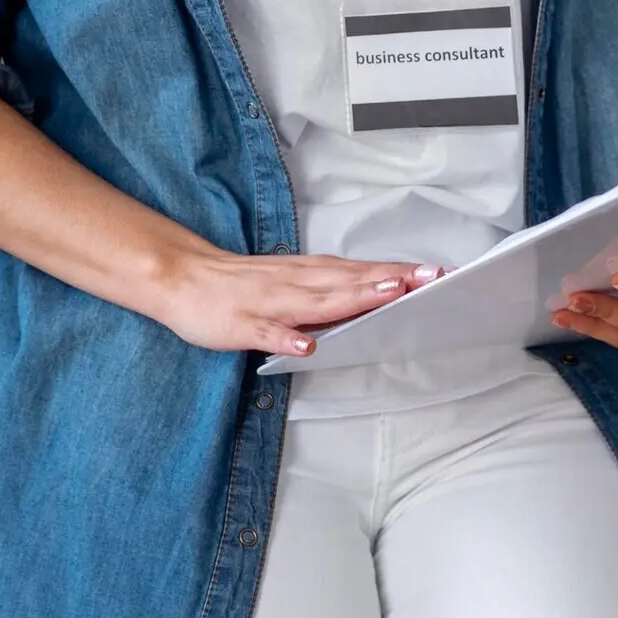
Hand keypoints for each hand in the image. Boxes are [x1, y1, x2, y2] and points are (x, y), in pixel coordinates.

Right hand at [154, 244, 444, 355]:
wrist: (181, 277)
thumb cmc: (240, 285)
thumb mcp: (290, 284)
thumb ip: (327, 293)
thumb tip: (371, 300)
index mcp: (307, 275)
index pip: (359, 271)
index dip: (397, 272)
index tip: (435, 273)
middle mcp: (294, 282)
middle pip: (349, 280)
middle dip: (390, 280)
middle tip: (430, 278)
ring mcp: (268, 302)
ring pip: (316, 300)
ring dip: (352, 298)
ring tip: (387, 297)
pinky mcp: (241, 323)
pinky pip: (267, 332)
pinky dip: (286, 337)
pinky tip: (306, 345)